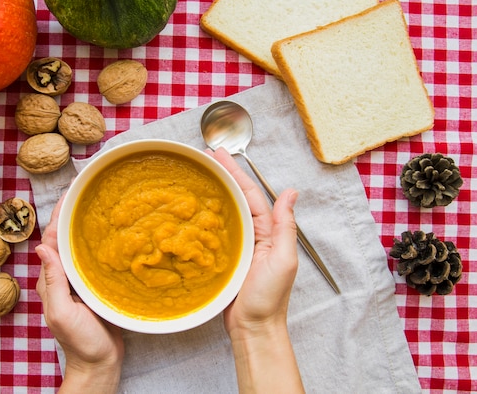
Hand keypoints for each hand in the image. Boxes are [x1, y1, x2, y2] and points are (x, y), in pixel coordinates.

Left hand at [36, 194, 123, 392]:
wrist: (99, 364)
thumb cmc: (80, 342)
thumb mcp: (63, 312)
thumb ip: (52, 282)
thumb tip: (40, 247)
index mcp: (51, 280)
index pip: (50, 240)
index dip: (57, 216)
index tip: (69, 193)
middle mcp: (63, 277)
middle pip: (65, 238)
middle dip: (71, 215)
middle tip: (87, 191)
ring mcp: (79, 282)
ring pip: (79, 247)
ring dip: (85, 226)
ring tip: (99, 205)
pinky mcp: (95, 287)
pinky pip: (94, 259)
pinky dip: (99, 243)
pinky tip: (112, 235)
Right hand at [208, 147, 303, 392]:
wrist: (253, 328)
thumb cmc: (269, 298)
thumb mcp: (283, 260)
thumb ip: (285, 226)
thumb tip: (292, 192)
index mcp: (267, 231)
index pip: (250, 194)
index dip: (235, 172)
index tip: (220, 155)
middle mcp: (253, 234)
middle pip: (235, 197)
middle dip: (222, 175)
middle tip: (203, 156)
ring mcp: (237, 245)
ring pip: (223, 211)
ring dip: (212, 190)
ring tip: (196, 173)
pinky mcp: (222, 258)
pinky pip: (212, 232)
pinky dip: (203, 216)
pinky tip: (192, 208)